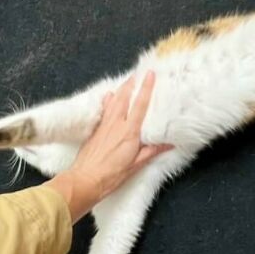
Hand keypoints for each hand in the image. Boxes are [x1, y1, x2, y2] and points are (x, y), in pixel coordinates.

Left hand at [46, 72, 171, 221]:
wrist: (85, 180)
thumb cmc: (111, 176)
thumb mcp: (135, 165)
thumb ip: (152, 151)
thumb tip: (169, 144)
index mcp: (129, 132)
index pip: (140, 105)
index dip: (146, 88)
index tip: (150, 74)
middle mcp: (116, 125)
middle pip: (124, 98)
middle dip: (131, 84)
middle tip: (138, 73)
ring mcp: (104, 126)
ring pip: (113, 102)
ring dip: (121, 90)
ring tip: (127, 81)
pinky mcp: (96, 131)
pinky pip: (104, 110)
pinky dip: (108, 101)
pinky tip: (109, 96)